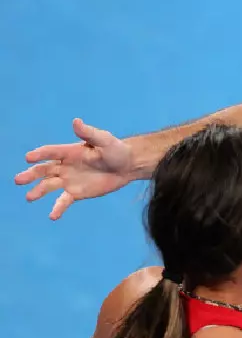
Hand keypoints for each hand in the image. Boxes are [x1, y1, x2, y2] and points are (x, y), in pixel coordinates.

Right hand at [14, 119, 135, 219]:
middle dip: (31, 175)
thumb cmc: (116, 150)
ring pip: (49, 186)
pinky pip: (63, 201)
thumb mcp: (104, 140)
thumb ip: (89, 133)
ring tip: (29, 197)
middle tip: (19, 180)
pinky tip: (52, 216)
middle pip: (44, 170)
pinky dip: (57, 208)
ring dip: (38, 191)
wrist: (127, 167)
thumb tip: (76, 121)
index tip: (29, 158)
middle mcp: (65, 166)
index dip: (40, 154)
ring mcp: (69, 180)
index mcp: (69, 152)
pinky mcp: (76, 193)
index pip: (50, 153)